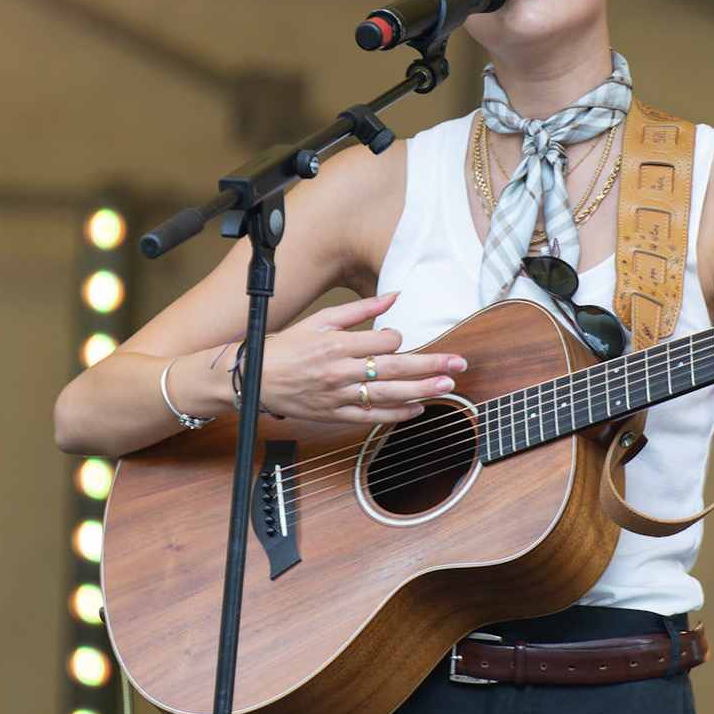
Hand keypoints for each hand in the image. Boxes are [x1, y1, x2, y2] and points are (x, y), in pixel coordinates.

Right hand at [246, 292, 466, 423]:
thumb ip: (359, 309)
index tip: (400, 337)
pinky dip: (397, 415)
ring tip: (447, 385)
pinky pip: (372, 417)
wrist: (256, 379)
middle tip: (457, 363)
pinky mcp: (336, 415)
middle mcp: (341, 372)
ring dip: (422, 390)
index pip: (382, 341)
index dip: (398, 338)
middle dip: (430, 365)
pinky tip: (418, 409)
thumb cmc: (289, 347)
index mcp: (337, 345)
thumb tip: (393, 296)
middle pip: (395, 368)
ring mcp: (340, 397)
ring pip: (388, 395)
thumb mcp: (321, 320)